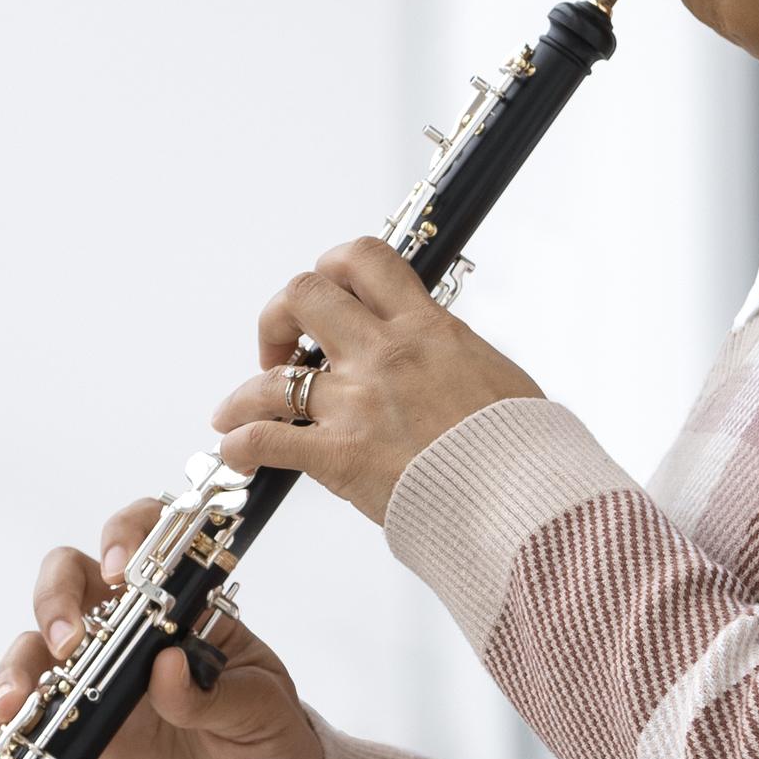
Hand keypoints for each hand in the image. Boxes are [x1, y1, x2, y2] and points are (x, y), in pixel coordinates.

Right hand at [0, 497, 321, 758]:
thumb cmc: (268, 743)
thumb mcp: (261, 713)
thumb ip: (215, 694)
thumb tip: (168, 668)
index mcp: (185, 607)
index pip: (148, 543)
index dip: (125, 536)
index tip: (119, 571)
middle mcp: (133, 628)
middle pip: (71, 577)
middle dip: (56, 597)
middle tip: (67, 641)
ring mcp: (99, 673)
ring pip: (38, 640)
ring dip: (20, 661)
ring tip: (17, 700)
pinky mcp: (78, 722)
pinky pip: (29, 703)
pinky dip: (6, 706)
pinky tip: (4, 723)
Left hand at [207, 237, 543, 521]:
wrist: (524, 499)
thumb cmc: (522, 448)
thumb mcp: (494, 375)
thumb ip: (452, 355)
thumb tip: (442, 355)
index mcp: (426, 327)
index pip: (365, 259)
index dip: (332, 266)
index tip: (328, 291)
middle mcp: (385, 354)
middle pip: (303, 295)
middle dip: (279, 316)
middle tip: (281, 348)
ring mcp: (358, 404)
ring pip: (273, 377)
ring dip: (245, 393)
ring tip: (233, 411)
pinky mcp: (340, 456)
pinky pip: (267, 440)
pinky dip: (242, 444)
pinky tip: (237, 450)